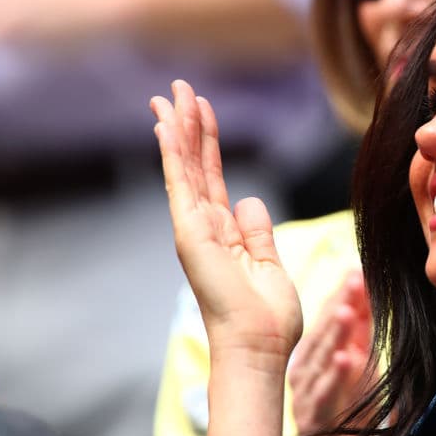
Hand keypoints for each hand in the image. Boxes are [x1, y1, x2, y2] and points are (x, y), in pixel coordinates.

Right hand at [152, 80, 301, 371]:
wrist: (258, 347)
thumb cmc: (267, 318)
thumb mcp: (269, 264)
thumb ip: (258, 231)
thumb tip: (250, 200)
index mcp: (225, 234)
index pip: (212, 178)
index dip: (207, 144)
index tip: (201, 112)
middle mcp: (204, 228)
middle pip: (194, 165)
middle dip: (187, 125)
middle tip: (179, 89)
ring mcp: (194, 230)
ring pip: (184, 167)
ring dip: (178, 128)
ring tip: (172, 93)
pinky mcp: (190, 234)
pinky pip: (181, 184)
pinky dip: (172, 153)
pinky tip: (165, 124)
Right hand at [288, 269, 377, 435]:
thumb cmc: (347, 406)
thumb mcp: (358, 361)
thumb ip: (362, 326)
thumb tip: (363, 278)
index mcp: (314, 353)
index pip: (328, 318)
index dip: (343, 295)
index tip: (359, 271)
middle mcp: (305, 370)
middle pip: (323, 334)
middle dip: (339, 306)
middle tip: (355, 282)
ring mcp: (306, 393)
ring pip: (320, 359)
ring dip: (335, 334)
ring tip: (348, 311)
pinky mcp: (313, 417)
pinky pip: (324, 393)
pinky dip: (336, 375)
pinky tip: (347, 357)